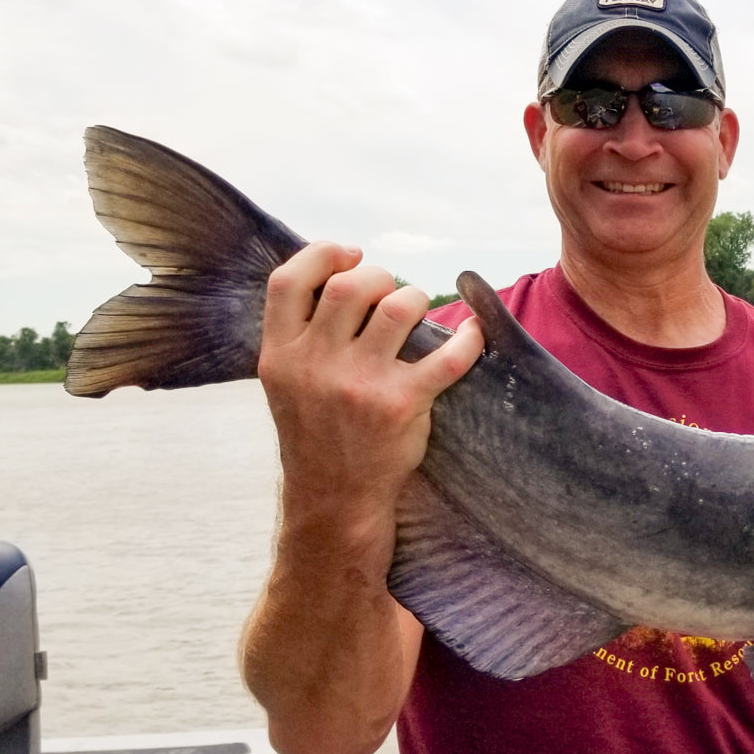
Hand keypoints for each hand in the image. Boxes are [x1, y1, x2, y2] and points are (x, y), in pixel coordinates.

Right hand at [258, 241, 483, 552]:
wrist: (334, 499)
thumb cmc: (317, 431)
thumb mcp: (286, 382)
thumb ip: (301, 333)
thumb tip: (340, 272)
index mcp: (279, 354)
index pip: (287, 281)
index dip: (321, 254)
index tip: (350, 255)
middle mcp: (314, 364)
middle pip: (349, 286)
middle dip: (378, 275)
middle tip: (390, 290)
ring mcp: (358, 385)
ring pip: (397, 307)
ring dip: (415, 298)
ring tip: (418, 311)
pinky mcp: (401, 405)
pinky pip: (448, 355)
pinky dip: (469, 338)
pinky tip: (474, 333)